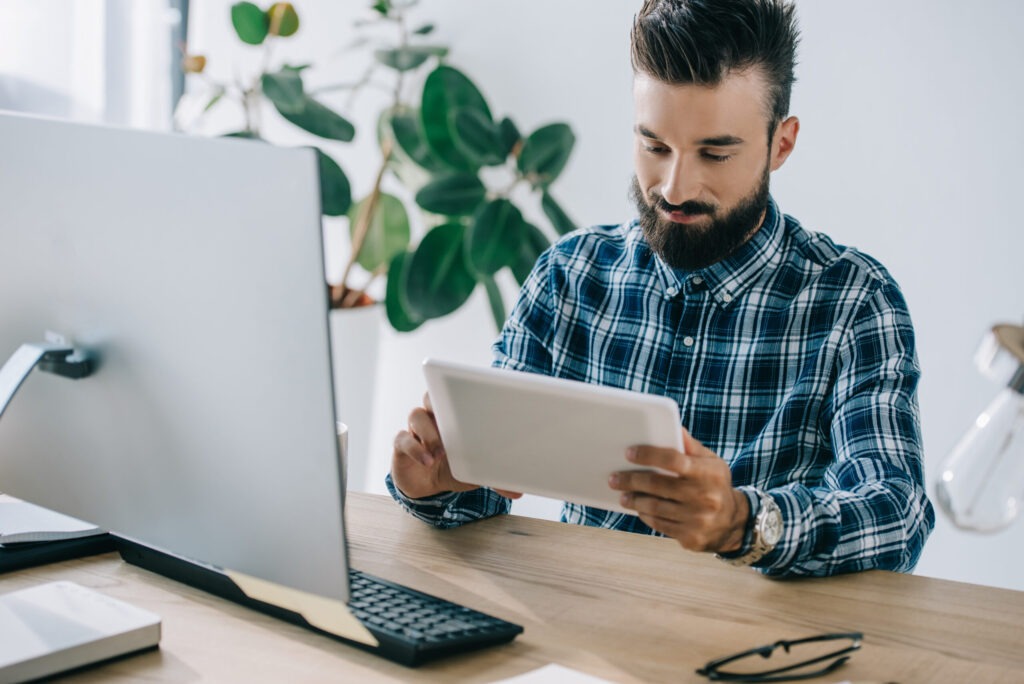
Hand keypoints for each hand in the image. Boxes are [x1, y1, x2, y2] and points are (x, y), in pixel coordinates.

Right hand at [391, 393, 522, 500]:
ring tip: (440, 451)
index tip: (472, 393)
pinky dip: (415, 448)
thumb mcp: (477, 473)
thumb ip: (495, 477)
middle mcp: (433, 418)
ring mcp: (415, 430)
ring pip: (416, 415)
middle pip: (430, 395)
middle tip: (449, 414)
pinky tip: (427, 460)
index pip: (454, 393)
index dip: (459, 389)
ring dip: (429, 431)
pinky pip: (402, 439)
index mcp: (453, 417)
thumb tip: (518, 491)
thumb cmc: (454, 469)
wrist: (429, 487)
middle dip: (439, 400)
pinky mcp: (401, 446)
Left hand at [608, 428, 748, 553]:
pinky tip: (638, 508)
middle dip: (631, 480)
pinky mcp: (690, 537)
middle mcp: (703, 496)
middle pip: (658, 485)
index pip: (673, 460)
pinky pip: (659, 524)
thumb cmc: (715, 485)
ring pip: (655, 507)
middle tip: (614, 477)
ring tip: (622, 494)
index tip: (629, 453)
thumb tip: (675, 427)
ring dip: (634, 500)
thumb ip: (691, 446)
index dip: (648, 455)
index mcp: (707, 473)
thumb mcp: (711, 463)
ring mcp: (697, 519)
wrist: (734, 524)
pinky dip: (645, 515)